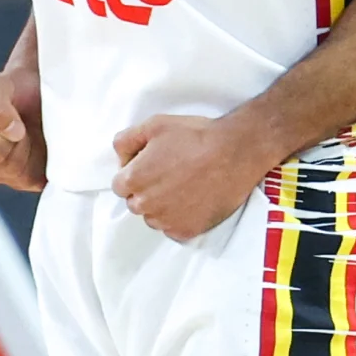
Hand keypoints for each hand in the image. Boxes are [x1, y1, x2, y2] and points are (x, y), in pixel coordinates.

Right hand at [0, 65, 45, 189]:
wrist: (39, 89)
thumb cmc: (13, 87)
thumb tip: (11, 132)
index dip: (3, 138)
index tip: (13, 120)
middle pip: (7, 169)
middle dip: (21, 144)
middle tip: (24, 124)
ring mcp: (10, 177)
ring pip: (24, 178)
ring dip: (35, 152)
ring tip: (32, 131)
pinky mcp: (33, 181)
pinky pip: (41, 182)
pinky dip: (47, 163)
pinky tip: (45, 144)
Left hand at [107, 113, 267, 240]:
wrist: (235, 153)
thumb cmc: (196, 136)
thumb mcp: (155, 124)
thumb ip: (127, 140)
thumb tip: (121, 158)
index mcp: (134, 180)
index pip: (120, 185)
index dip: (134, 173)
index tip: (151, 166)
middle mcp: (146, 205)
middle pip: (136, 203)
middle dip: (146, 190)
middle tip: (170, 174)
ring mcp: (166, 220)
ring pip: (154, 217)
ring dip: (162, 206)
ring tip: (183, 187)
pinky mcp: (187, 231)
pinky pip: (173, 229)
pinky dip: (179, 218)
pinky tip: (193, 199)